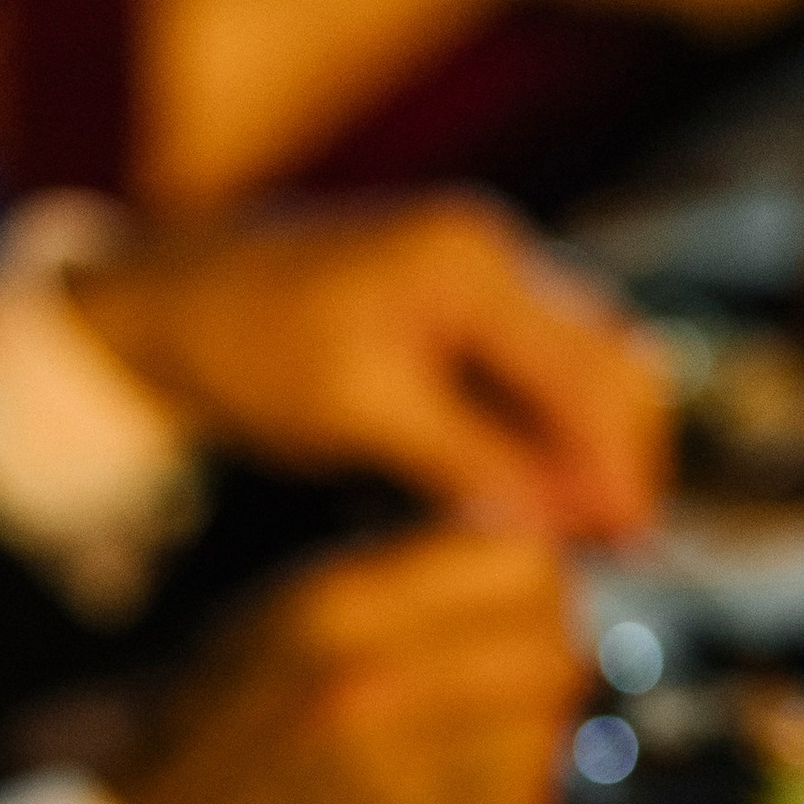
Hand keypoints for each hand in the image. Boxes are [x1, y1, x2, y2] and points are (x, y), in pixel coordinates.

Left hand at [68, 192, 668, 543]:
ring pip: (585, 368)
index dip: (615, 467)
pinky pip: (543, 372)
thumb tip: (556, 527)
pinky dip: (555, 433)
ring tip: (591, 534)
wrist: (175, 296)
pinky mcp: (467, 305)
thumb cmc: (248, 347)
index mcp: (469, 262)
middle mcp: (494, 252)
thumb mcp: (357, 412)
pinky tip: (546, 495)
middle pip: (608, 363)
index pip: (585, 374)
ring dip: (593, 448)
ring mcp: (485, 273)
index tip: (627, 548)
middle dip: (620, 458)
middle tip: (620, 551)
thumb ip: (465, 460)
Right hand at [109, 522, 577, 803]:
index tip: (529, 606)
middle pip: (554, 645)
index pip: (519, 559)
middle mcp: (377, 683)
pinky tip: (453, 802)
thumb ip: (389, 575)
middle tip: (518, 679)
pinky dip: (507, 803)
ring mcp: (407, 780)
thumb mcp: (271, 622)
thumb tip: (508, 537)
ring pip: (549, 731)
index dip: (539, 583)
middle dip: (549, 658)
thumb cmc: (206, 748)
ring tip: (470, 746)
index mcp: (332, 606)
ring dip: (529, 735)